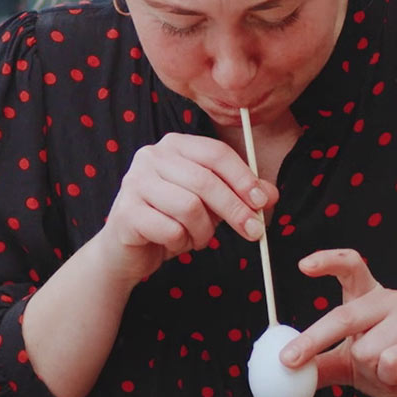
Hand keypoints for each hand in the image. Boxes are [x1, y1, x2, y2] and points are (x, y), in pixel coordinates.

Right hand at [89, 133, 277, 286]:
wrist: (126, 250)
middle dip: (235, 209)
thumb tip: (270, 194)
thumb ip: (238, 195)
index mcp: (174, 145)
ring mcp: (134, 183)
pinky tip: (174, 243)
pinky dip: (181, 243)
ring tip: (197, 238)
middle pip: (205, 180)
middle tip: (254, 232)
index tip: (263, 201)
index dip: (243, 178)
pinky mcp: (126, 212)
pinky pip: (170, 229)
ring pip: (189, 207)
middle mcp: (150, 157)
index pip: (215, 153)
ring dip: (203, 232)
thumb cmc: (170, 220)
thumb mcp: (210, 205)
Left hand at [283, 249, 396, 396]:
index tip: (303, 266)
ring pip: (365, 350)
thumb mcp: (353, 365)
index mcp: (371, 298)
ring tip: (391, 371)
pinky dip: (389, 377)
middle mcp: (391, 300)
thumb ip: (323, 362)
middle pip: (344, 316)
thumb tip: (286, 368)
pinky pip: (389, 362)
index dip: (327, 261)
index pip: (351, 266)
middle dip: (313, 340)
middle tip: (290, 359)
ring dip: (371, 371)